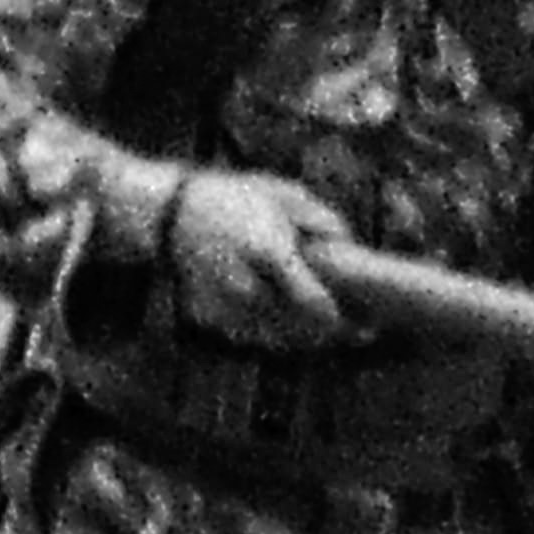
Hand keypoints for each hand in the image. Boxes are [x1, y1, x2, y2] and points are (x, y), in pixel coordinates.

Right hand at [148, 159, 361, 346]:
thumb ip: (320, 219)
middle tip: (360, 334)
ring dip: (307, 340)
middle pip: (300, 329)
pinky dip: (277, 336)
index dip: (343, 322)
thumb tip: (349, 244)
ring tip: (332, 334)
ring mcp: (224, 305)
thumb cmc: (229, 196)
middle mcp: (246, 286)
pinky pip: (252, 336)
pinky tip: (296, 329)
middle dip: (332, 336)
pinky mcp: (210, 316)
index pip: (314, 304)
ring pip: (277, 339)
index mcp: (268, 253)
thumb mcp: (281, 193)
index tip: (368, 325)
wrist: (165, 211)